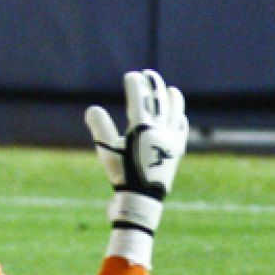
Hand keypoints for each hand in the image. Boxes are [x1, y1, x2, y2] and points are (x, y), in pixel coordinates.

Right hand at [85, 70, 186, 255]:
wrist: (142, 200)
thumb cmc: (121, 175)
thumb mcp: (106, 151)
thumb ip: (100, 128)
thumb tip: (92, 109)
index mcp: (142, 128)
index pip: (140, 97)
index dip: (135, 84)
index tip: (131, 76)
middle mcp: (160, 130)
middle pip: (159, 100)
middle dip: (154, 85)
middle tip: (149, 74)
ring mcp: (171, 140)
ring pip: (175, 113)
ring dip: (174, 99)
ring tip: (172, 90)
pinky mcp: (177, 151)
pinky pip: (182, 131)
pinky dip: (180, 120)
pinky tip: (180, 117)